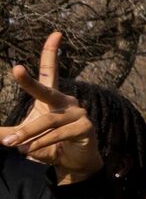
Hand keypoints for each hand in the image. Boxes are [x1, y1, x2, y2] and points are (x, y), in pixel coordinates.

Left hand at [1, 34, 101, 183]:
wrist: (73, 164)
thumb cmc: (49, 145)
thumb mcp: (24, 137)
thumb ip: (6, 132)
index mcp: (53, 98)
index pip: (52, 71)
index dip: (52, 52)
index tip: (56, 34)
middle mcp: (67, 102)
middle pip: (46, 90)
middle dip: (29, 82)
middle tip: (16, 69)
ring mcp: (79, 114)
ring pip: (46, 121)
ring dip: (26, 133)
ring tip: (11, 144)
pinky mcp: (85, 128)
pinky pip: (57, 134)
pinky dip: (40, 142)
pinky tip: (29, 150)